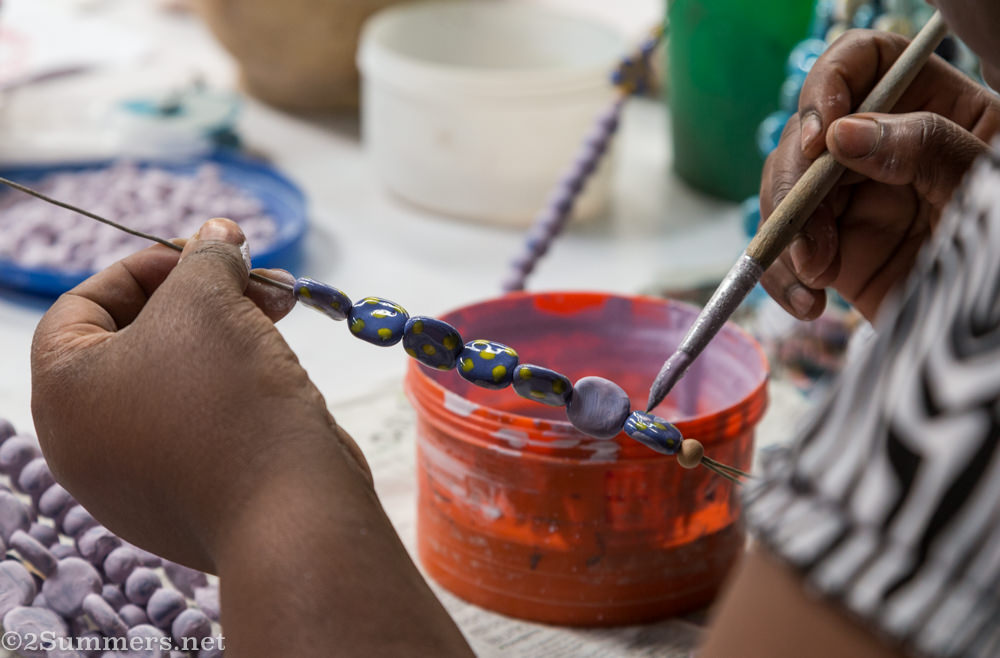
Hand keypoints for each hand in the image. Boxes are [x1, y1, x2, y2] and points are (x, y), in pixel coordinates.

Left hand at [30, 218, 370, 571]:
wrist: (291, 512)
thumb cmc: (228, 398)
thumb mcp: (209, 300)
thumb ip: (206, 258)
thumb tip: (219, 235)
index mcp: (64, 396)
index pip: (82, 305)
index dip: (145, 265)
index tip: (205, 253)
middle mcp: (88, 444)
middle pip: (135, 341)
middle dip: (202, 296)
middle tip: (256, 276)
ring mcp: (139, 479)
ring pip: (176, 381)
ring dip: (227, 333)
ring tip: (280, 309)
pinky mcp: (191, 497)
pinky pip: (203, 422)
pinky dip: (236, 384)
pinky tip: (279, 364)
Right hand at [759, 29, 999, 321]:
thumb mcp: (983, 181)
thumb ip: (925, 148)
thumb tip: (841, 135)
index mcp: (930, 108)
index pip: (864, 64)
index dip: (830, 83)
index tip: (822, 133)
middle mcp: (881, 149)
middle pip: (806, 135)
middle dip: (794, 180)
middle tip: (805, 220)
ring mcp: (852, 202)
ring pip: (785, 194)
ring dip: (785, 234)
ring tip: (816, 274)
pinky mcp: (834, 254)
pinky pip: (785, 254)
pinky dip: (781, 278)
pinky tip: (808, 301)